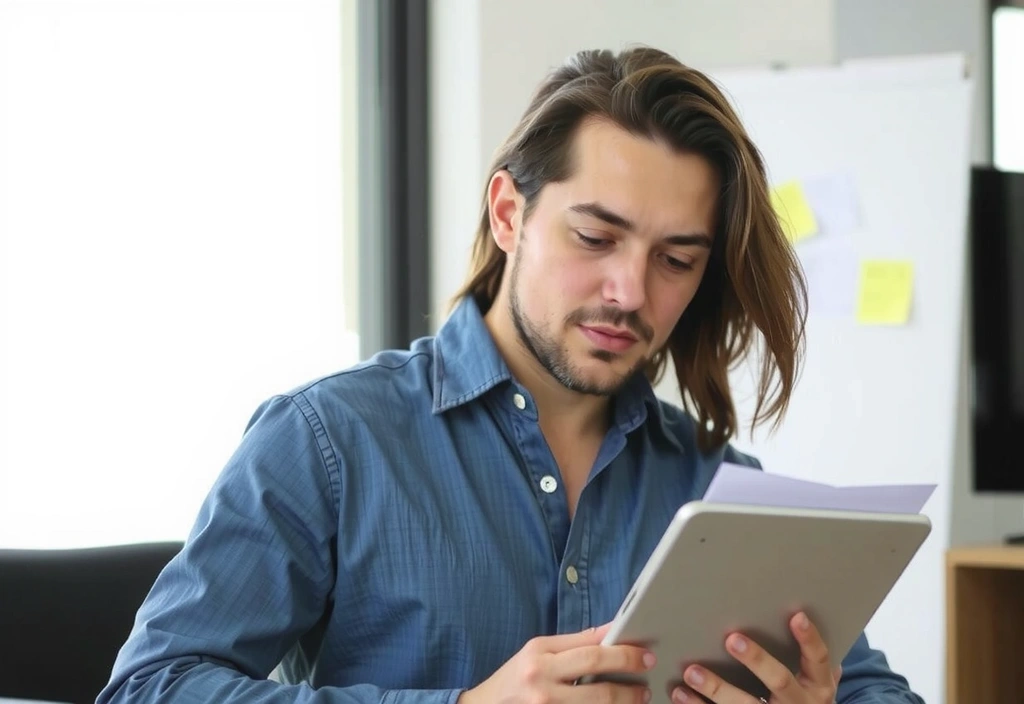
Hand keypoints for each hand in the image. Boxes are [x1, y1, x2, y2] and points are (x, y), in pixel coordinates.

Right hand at [458, 623, 655, 703]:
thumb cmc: (513, 679)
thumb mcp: (537, 652)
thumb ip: (574, 643)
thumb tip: (610, 630)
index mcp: (539, 655)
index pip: (589, 650)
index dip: (621, 651)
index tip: (643, 651)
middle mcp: (540, 681)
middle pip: (595, 676)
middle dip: (628, 673)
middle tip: (648, 671)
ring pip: (595, 703)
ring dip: (623, 700)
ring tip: (639, 696)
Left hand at [672, 612, 841, 703]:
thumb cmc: (805, 703)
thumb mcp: (816, 685)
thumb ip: (812, 659)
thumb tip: (804, 615)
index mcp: (818, 687)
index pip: (818, 659)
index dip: (809, 639)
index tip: (797, 616)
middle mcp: (801, 703)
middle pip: (779, 680)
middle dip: (756, 660)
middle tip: (732, 640)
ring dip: (716, 688)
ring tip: (692, 672)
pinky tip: (681, 693)